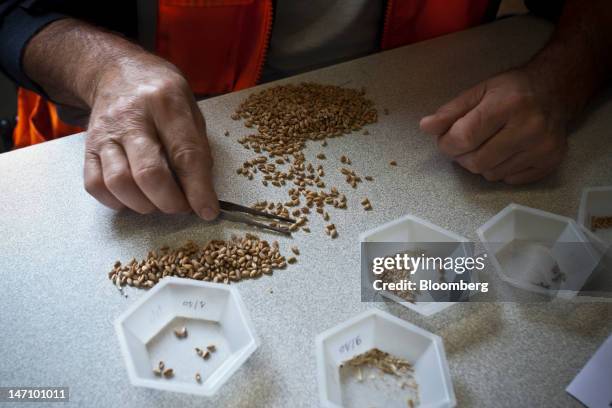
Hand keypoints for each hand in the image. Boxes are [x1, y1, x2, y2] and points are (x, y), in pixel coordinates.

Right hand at [84, 55, 218, 218]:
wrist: (117, 71)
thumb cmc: (162, 95)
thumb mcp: (191, 109)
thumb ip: (197, 148)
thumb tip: (202, 193)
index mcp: (167, 103)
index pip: (185, 154)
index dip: (198, 189)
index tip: (207, 211)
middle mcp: (132, 116)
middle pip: (149, 173)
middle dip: (170, 202)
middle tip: (182, 207)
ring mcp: (106, 132)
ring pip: (119, 182)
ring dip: (144, 205)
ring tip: (158, 203)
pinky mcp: (88, 146)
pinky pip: (96, 185)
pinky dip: (117, 201)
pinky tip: (134, 198)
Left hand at [420, 69, 567, 183]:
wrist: (554, 91)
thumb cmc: (511, 91)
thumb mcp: (478, 91)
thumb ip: (450, 112)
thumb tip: (426, 127)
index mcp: (508, 104)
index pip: (464, 137)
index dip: (447, 143)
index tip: (447, 139)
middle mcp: (529, 127)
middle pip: (476, 162)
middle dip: (462, 156)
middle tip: (466, 143)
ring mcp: (542, 148)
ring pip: (491, 174)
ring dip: (481, 164)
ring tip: (488, 145)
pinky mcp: (550, 163)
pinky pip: (509, 181)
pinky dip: (500, 170)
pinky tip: (506, 152)